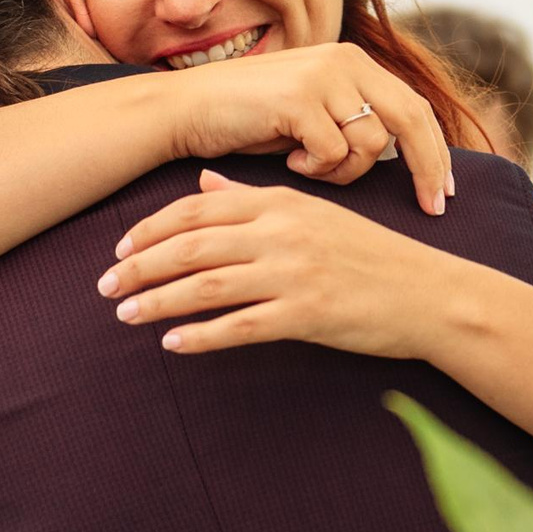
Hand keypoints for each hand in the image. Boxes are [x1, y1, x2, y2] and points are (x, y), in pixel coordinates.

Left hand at [99, 170, 470, 357]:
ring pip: (206, 285)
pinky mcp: (307, 315)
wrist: (430, 294)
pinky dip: (200, 336)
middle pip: (191, 246)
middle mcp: (283, 232)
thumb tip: (202, 186)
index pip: (198, 209)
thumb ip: (254, 199)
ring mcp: (294, 274)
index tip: (119, 248)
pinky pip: (240, 327)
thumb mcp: (314, 214)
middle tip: (103, 285)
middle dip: (139, 266)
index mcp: (281, 202)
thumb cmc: (371, 256)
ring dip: (157, 301)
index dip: (151, 228)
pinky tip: (172, 345)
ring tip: (124, 314)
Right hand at [151, 45, 455, 216]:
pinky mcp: (300, 98)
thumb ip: (356, 121)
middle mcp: (346, 61)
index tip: (445, 192)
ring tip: (309, 166)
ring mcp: (323, 76)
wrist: (188, 111)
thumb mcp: (314, 114)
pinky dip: (316, 169)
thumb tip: (408, 156)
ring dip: (345, 171)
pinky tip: (289, 161)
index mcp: (354, 62)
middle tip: (432, 208)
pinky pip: (334, 153)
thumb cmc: (251, 122)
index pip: (415, 108)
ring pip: (371, 144)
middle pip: (412, 121)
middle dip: (428, 169)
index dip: (436, 151)